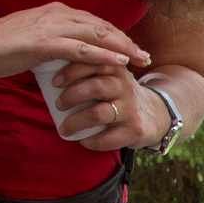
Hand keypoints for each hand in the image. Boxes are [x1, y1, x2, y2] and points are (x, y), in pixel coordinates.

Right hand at [0, 4, 146, 81]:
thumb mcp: (30, 41)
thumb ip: (51, 43)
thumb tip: (65, 57)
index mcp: (54, 12)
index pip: (93, 22)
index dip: (115, 35)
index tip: (131, 48)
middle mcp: (57, 14)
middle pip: (102, 26)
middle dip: (126, 41)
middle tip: (144, 56)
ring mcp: (51, 27)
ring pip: (97, 35)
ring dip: (123, 48)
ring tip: (141, 60)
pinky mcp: (45, 43)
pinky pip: (82, 49)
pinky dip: (104, 55)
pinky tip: (120, 63)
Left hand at [45, 61, 172, 149]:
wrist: (154, 115)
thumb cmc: (119, 93)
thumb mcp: (111, 74)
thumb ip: (90, 65)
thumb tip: (50, 61)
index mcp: (117, 69)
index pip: (93, 63)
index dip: (71, 72)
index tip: (54, 82)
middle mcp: (125, 86)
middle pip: (95, 87)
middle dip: (71, 97)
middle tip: (58, 105)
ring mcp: (131, 109)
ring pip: (98, 113)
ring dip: (76, 122)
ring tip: (64, 129)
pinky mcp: (135, 130)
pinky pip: (108, 138)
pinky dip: (92, 141)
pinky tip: (83, 141)